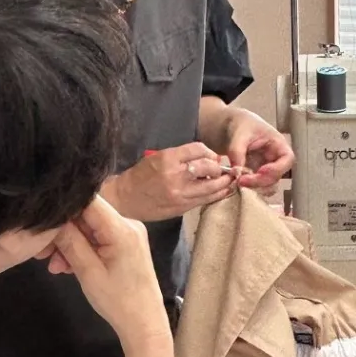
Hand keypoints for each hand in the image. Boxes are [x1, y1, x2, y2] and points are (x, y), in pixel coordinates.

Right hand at [49, 199, 169, 347]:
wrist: (144, 323)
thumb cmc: (118, 301)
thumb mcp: (88, 272)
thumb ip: (69, 241)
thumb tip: (51, 218)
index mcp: (122, 228)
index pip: (88, 200)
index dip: (64, 207)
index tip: (43, 222)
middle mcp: (128, 223)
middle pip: (87, 215)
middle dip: (63, 232)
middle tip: (43, 254)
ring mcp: (128, 233)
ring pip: (90, 228)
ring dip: (70, 244)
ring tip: (55, 266)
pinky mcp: (126, 243)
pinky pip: (98, 238)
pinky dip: (82, 249)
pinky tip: (67, 266)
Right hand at [106, 142, 236, 220]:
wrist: (125, 199)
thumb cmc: (140, 176)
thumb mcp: (156, 158)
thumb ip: (180, 157)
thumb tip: (206, 158)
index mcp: (168, 158)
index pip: (198, 149)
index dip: (210, 152)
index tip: (213, 156)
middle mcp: (175, 175)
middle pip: (208, 167)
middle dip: (219, 167)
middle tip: (224, 169)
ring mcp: (180, 193)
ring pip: (211, 186)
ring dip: (224, 183)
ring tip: (230, 180)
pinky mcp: (182, 207)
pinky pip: (205, 200)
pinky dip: (217, 195)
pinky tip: (223, 192)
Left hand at [214, 107, 294, 191]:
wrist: (228, 127)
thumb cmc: (240, 124)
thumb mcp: (238, 133)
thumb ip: (237, 152)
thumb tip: (237, 172)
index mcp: (277, 144)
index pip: (287, 159)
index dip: (277, 168)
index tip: (260, 171)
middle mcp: (275, 159)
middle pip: (277, 177)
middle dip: (260, 182)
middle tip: (241, 181)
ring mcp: (266, 169)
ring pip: (268, 186)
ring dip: (255, 188)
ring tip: (237, 182)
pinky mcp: (256, 176)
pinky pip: (257, 187)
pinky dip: (248, 189)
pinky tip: (235, 184)